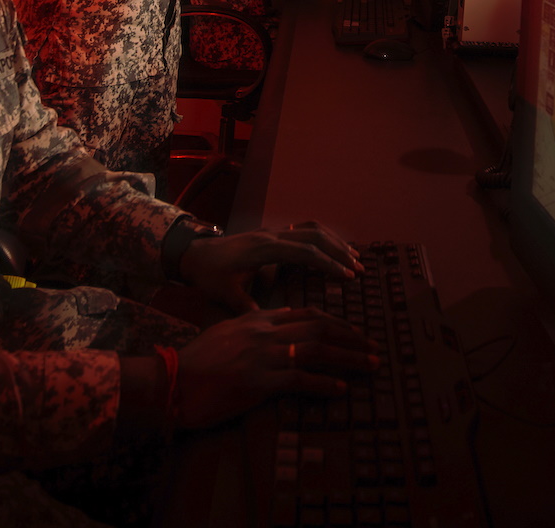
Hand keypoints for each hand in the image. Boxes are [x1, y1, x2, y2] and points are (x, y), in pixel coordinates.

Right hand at [174, 307, 378, 429]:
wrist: (171, 381)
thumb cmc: (197, 361)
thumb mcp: (227, 332)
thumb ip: (255, 324)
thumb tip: (282, 319)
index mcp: (258, 320)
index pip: (308, 314)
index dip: (337, 323)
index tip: (355, 332)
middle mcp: (265, 332)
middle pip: (320, 328)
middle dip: (352, 338)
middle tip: (374, 349)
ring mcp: (263, 356)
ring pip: (318, 350)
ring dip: (349, 359)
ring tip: (370, 366)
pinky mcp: (258, 381)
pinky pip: (300, 380)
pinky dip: (324, 384)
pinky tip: (341, 390)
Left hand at [178, 222, 361, 311]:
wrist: (194, 253)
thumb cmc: (210, 276)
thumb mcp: (226, 295)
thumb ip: (248, 308)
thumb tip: (272, 327)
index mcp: (263, 249)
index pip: (305, 252)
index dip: (329, 263)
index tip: (349, 276)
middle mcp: (271, 235)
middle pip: (314, 235)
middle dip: (339, 251)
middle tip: (360, 268)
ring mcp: (272, 231)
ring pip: (311, 228)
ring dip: (334, 241)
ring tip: (354, 257)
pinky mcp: (272, 233)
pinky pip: (303, 228)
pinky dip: (323, 236)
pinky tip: (333, 249)